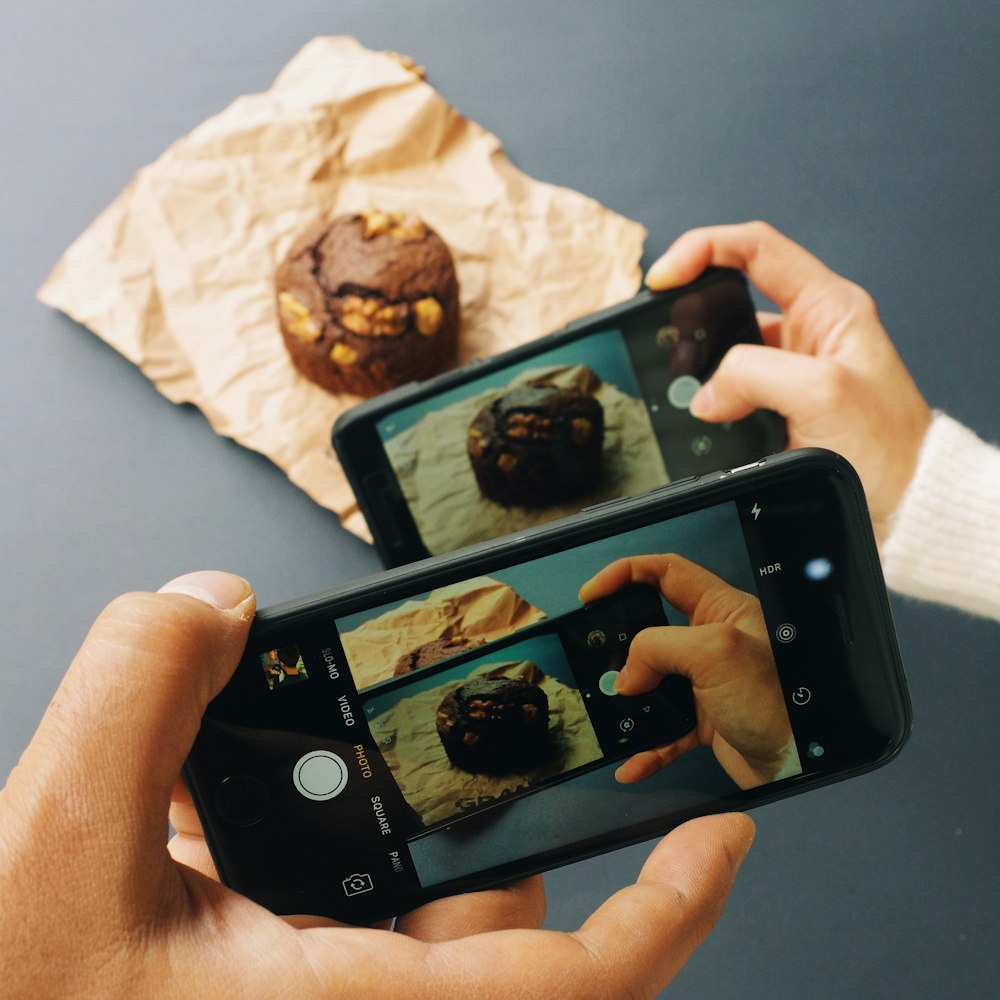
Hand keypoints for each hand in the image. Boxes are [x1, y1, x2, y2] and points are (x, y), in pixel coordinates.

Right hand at [0, 571, 753, 998]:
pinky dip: (319, 838)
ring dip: (373, 811)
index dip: (665, 913)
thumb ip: (139, 691)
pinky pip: (349, 906)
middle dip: (464, 801)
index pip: (569, 987)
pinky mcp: (287, 988)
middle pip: (486, 902)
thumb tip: (217, 601)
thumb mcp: (55, 845)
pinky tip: (243, 803)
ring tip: (313, 741)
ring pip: (414, 897)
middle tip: (428, 718)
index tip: (721, 833)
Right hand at [580, 554, 795, 789]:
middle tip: (599, 657)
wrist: (804, 760)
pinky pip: (664, 730)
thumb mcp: (714, 653)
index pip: (665, 573)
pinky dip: (646, 747)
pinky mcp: (705, 720)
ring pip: (652, 682)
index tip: (592, 592)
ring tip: (616, 710)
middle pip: (651, 630)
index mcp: (721, 610)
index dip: (625, 574)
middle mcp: (712, 642)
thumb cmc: (780, 701)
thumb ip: (659, 648)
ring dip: (631, 701)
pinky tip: (634, 760)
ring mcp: (706, 681)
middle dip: (622, 646)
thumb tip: (627, 673)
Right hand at [646, 222, 931, 540]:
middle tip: (665, 339)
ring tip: (683, 388)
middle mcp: (810, 331)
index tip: (663, 278)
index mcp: (828, 306)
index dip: (702, 250)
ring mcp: (793, 371)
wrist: (903, 510)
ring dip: (700, 366)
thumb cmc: (888, 451)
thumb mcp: (820, 394)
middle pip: (732, 295)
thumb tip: (706, 392)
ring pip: (727, 348)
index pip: (755, 249)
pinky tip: (703, 418)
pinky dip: (710, 400)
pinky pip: (731, 391)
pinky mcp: (780, 407)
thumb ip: (752, 374)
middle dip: (694, 314)